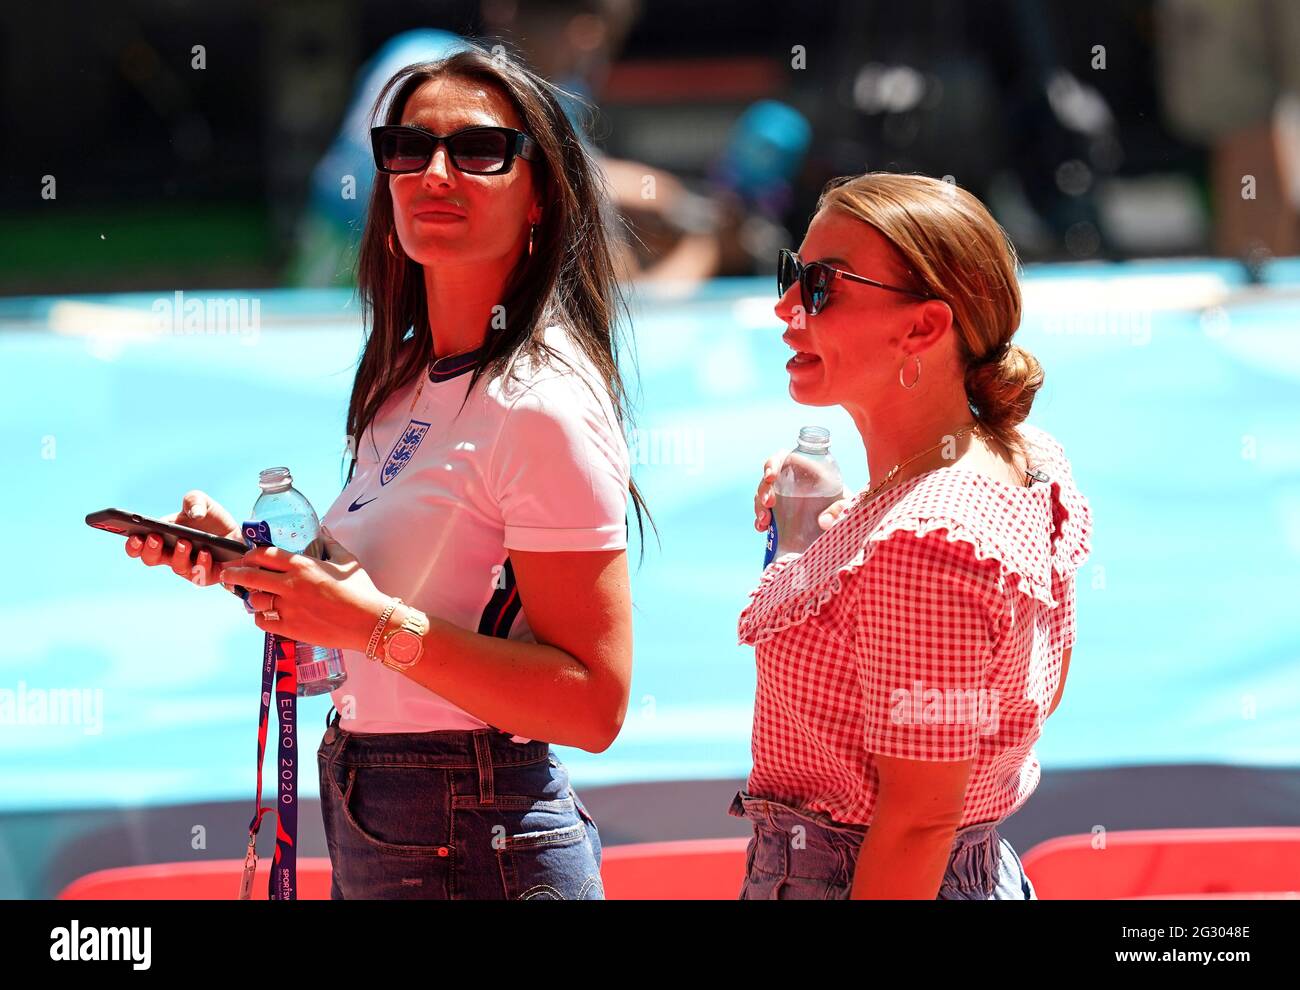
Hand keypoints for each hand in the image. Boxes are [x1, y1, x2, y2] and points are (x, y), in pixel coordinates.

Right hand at [124, 490, 241, 589]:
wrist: (238, 534)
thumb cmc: (213, 520)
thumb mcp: (203, 503)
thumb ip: (194, 500)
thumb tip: (194, 513)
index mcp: (162, 536)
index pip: (139, 545)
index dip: (133, 544)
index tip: (135, 536)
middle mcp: (171, 554)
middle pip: (151, 559)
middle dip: (149, 550)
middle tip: (154, 538)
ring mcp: (188, 566)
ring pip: (176, 567)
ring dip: (178, 554)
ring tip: (184, 542)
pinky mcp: (206, 575)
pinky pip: (200, 574)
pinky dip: (202, 563)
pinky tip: (205, 552)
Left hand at [218, 525, 390, 651]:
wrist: (369, 622)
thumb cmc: (361, 590)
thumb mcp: (346, 561)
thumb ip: (330, 544)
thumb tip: (323, 530)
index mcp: (302, 565)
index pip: (263, 554)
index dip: (249, 554)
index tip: (246, 557)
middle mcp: (291, 585)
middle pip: (250, 576)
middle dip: (233, 574)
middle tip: (228, 574)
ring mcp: (289, 608)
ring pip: (254, 601)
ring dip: (250, 598)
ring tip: (252, 598)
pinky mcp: (291, 628)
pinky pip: (263, 622)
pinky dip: (261, 618)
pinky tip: (266, 615)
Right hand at [753, 452, 854, 532]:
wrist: (843, 519)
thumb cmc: (845, 504)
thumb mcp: (847, 504)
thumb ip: (840, 509)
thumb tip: (824, 522)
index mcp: (804, 470)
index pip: (782, 458)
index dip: (772, 464)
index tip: (770, 477)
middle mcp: (790, 481)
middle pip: (768, 478)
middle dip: (764, 490)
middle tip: (768, 504)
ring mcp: (782, 497)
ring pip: (762, 495)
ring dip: (759, 506)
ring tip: (764, 521)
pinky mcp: (779, 513)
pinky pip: (763, 512)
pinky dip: (759, 519)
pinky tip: (761, 528)